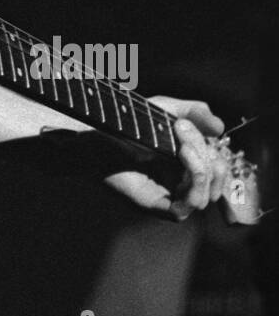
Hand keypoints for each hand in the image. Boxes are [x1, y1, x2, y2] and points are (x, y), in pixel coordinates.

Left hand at [104, 96, 227, 219]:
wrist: (93, 134)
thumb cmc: (124, 124)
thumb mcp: (164, 109)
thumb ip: (194, 111)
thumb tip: (221, 128)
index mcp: (186, 165)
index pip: (218, 169)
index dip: (215, 151)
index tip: (186, 124)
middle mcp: (181, 184)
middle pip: (216, 180)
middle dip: (207, 153)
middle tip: (182, 128)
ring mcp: (169, 196)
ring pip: (207, 194)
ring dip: (202, 165)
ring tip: (181, 142)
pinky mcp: (156, 205)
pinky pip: (187, 207)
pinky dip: (194, 182)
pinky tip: (182, 156)